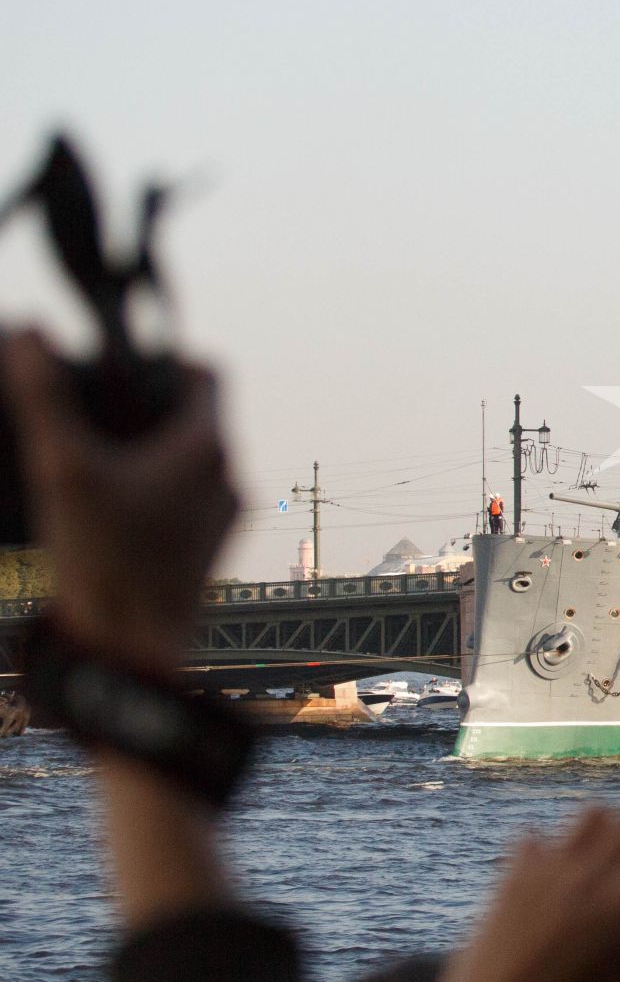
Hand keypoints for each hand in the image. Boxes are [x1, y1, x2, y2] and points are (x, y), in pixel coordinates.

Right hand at [2, 331, 235, 668]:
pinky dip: (154, 486)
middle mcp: (228, 476)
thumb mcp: (62, 468)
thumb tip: (28, 332)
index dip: (163, 357)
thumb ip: (44, 396)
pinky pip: (187, 497)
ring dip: (148, 447)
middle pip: (195, 414)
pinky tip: (107, 501)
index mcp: (207, 446)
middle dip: (146, 404)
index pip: (205, 372)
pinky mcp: (207, 547)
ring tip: (94, 454)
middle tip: (93, 407)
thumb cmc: (104, 560)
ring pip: (190, 459)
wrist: (132, 649)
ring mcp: (222, 514)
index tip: (117, 365)